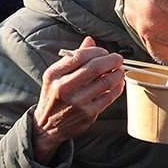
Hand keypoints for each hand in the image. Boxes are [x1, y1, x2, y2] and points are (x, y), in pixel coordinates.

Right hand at [32, 38, 126, 160]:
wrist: (47, 126)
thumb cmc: (53, 97)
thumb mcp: (55, 75)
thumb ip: (73, 58)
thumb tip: (90, 40)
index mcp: (55, 75)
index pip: (81, 56)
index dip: (97, 51)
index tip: (104, 52)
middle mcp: (64, 88)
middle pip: (95, 68)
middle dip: (111, 60)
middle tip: (118, 59)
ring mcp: (77, 102)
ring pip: (105, 83)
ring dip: (117, 74)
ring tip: (120, 70)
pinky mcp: (88, 114)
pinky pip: (108, 98)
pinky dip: (117, 88)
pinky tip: (119, 83)